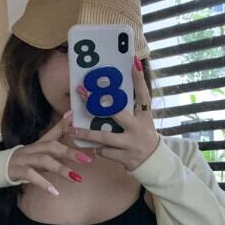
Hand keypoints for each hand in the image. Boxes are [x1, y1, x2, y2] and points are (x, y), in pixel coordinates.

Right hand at [7, 109, 91, 191]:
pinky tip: (54, 192)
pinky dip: (43, 183)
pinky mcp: (15, 171)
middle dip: (69, 152)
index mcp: (37, 145)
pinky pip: (30, 176)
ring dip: (60, 169)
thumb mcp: (38, 155)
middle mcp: (30, 149)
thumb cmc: (22, 163)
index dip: (63, 125)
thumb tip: (66, 139)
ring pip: (43, 160)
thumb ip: (52, 148)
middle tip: (87, 160)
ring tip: (76, 178)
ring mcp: (22, 159)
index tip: (75, 116)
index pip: (52, 133)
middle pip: (51, 147)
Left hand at [69, 55, 159, 170]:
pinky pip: (104, 152)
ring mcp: (131, 144)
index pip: (143, 94)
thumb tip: (115, 92)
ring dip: (86, 134)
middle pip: (117, 113)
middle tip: (82, 92)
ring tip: (70, 130)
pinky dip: (98, 149)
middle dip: (97, 103)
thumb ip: (131, 110)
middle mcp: (139, 129)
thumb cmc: (144, 137)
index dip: (139, 79)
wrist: (154, 163)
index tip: (133, 62)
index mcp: (145, 117)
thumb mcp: (143, 122)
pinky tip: (94, 147)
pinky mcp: (124, 158)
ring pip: (104, 137)